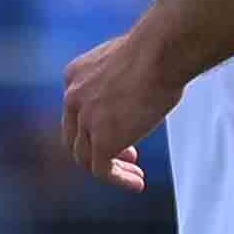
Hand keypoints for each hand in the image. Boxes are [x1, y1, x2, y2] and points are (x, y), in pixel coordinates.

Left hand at [58, 27, 176, 189]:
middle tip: (129, 155)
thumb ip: (124, 80)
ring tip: (135, 176)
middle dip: (98, 149)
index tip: (123, 131)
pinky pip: (102, 170)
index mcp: (76, 75)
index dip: (96, 126)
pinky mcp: (100, 139)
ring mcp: (84, 119)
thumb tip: (141, 92)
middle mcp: (72, 96)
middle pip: (75, 136)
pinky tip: (137, 183)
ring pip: (85, 157)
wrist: (161, 51)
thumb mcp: (128, 61)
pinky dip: (118, 179)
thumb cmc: (158, 49)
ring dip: (111, 168)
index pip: (76, 111)